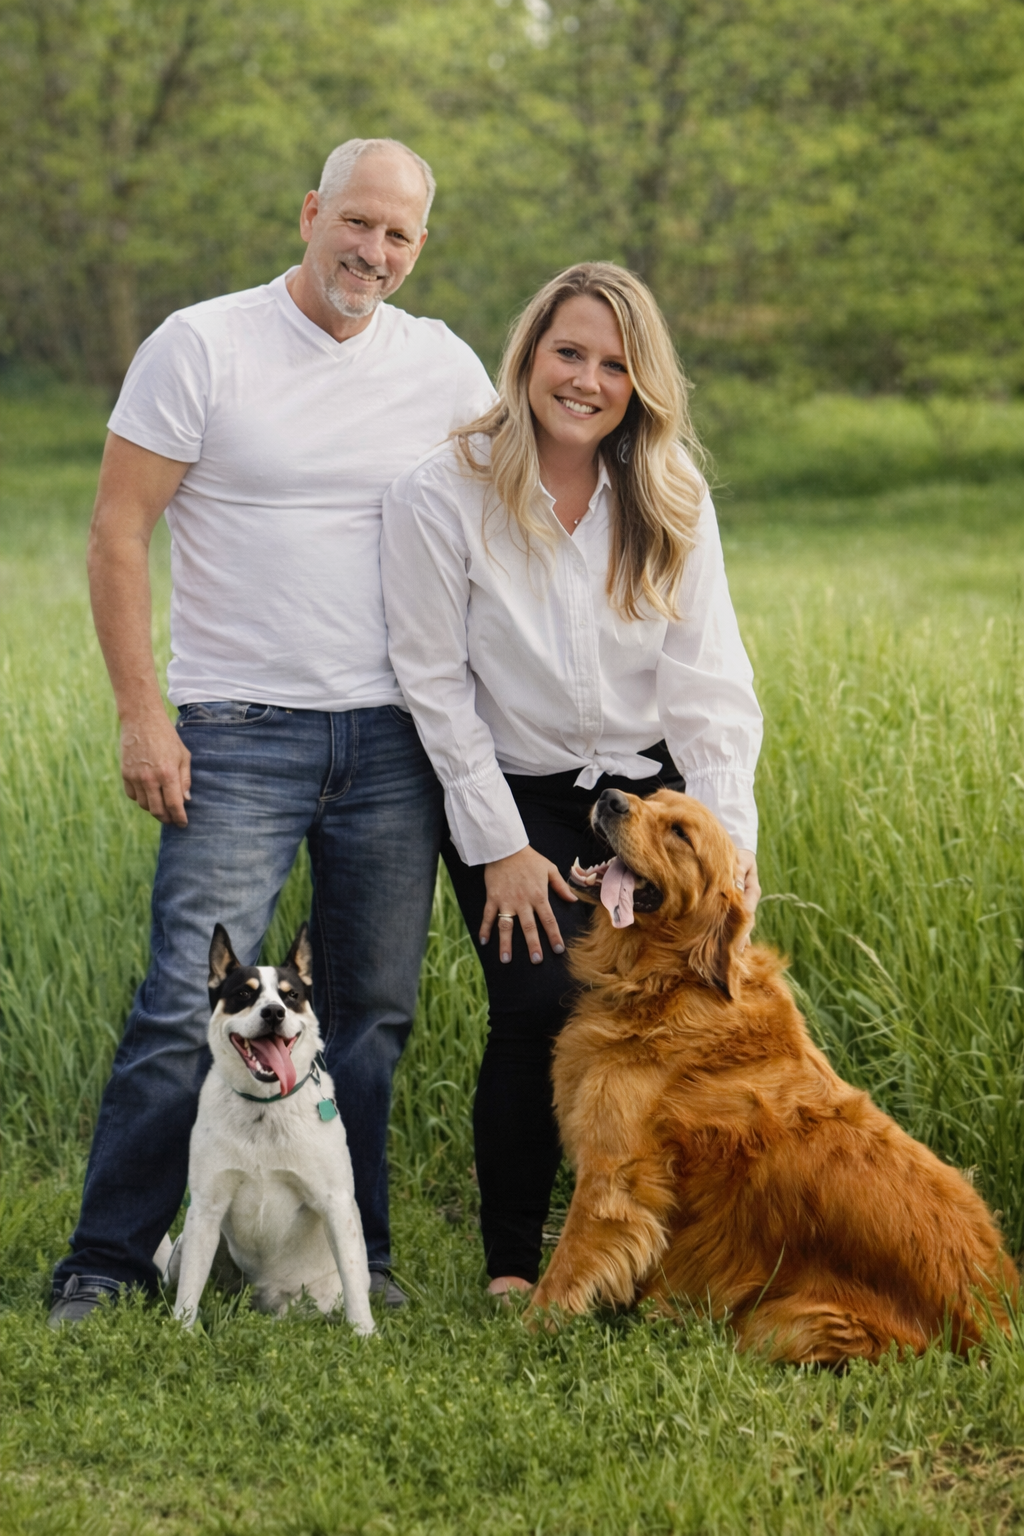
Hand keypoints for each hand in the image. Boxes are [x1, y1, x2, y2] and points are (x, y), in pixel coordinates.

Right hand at [120, 712, 191, 825]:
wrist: (142, 720)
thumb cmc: (167, 737)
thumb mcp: (183, 756)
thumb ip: (185, 779)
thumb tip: (186, 800)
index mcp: (168, 774)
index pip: (174, 805)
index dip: (179, 818)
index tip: (183, 824)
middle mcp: (151, 779)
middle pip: (158, 810)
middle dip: (167, 818)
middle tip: (173, 820)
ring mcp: (135, 777)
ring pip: (144, 805)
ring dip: (154, 809)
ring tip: (162, 807)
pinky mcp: (125, 774)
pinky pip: (133, 796)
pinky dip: (141, 799)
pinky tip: (149, 795)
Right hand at [481, 845, 577, 963]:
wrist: (506, 847)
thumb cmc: (529, 858)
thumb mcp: (550, 869)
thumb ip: (561, 886)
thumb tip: (573, 900)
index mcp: (538, 895)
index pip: (548, 920)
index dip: (554, 936)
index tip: (558, 950)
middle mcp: (522, 901)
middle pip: (528, 927)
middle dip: (533, 945)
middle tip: (536, 960)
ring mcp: (506, 900)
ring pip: (506, 926)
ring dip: (505, 943)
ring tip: (506, 960)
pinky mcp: (492, 897)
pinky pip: (488, 916)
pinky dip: (484, 928)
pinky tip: (483, 942)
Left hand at [736, 849, 759, 944]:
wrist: (739, 853)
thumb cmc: (738, 855)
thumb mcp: (740, 859)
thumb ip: (739, 870)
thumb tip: (736, 884)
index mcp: (752, 890)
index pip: (747, 910)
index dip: (742, 924)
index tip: (736, 936)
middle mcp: (749, 900)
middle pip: (747, 922)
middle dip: (741, 937)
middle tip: (735, 953)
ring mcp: (744, 904)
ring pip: (743, 924)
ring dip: (740, 938)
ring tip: (735, 956)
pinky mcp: (737, 906)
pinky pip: (738, 922)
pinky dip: (738, 934)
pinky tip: (738, 949)